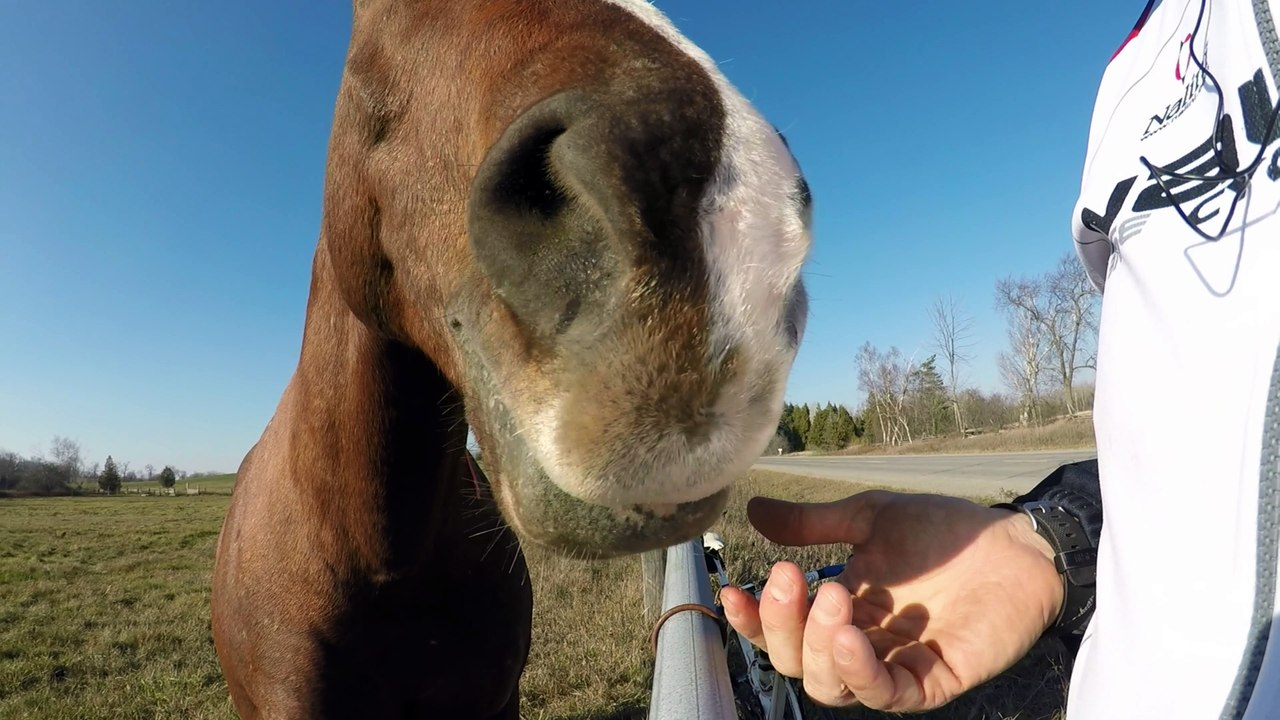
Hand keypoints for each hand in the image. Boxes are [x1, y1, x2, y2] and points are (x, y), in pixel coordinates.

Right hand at [719, 491, 1062, 711]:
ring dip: (816, 647)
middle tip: (791, 576)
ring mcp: (895, 666)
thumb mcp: (869, 518)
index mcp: (839, 610)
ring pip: (832, 686)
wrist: (1015, 542)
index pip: (781, 633)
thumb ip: (812, 523)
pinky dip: (859, 672)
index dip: (754, 620)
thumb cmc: (946, 532)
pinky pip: (885, 695)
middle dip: (783, 625)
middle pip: (796, 664)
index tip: (732, 591)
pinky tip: (846, 638)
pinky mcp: (932, 681)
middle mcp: (860, 645)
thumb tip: (752, 510)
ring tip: (830, 596)